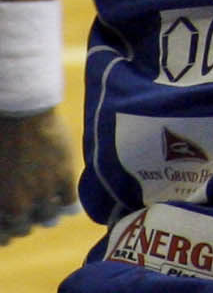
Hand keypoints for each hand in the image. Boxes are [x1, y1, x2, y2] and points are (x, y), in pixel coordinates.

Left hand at [0, 109, 73, 244]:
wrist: (20, 113)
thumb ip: (1, 191)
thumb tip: (6, 207)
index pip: (3, 234)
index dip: (6, 234)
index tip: (10, 229)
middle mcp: (18, 205)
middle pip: (24, 229)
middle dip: (25, 223)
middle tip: (27, 214)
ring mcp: (43, 193)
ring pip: (48, 218)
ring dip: (46, 214)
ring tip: (47, 205)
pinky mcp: (64, 178)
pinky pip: (69, 204)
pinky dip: (66, 204)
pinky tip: (63, 196)